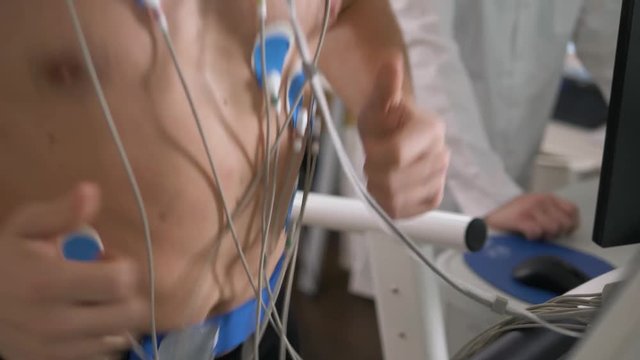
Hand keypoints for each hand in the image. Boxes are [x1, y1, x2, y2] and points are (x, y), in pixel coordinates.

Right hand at [0, 183, 144, 359]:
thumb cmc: (6, 259)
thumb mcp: (26, 227)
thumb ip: (61, 212)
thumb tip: (90, 191)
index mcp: (46, 283)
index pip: (119, 282)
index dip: (121, 266)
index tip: (107, 259)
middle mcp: (53, 323)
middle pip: (127, 313)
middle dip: (124, 294)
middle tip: (103, 281)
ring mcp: (54, 350)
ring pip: (118, 336)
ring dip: (114, 317)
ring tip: (91, 300)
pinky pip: (102, 354)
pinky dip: (101, 338)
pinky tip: (83, 321)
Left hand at [358, 57, 448, 218]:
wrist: (395, 133)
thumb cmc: (383, 117)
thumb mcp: (377, 101)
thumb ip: (385, 85)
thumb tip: (390, 61)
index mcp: (431, 129)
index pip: (396, 156)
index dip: (374, 156)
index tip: (370, 148)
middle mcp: (441, 155)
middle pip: (394, 181)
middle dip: (375, 172)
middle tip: (374, 160)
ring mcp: (439, 179)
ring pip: (396, 199)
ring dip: (379, 188)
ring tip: (381, 173)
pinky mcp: (432, 198)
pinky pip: (404, 212)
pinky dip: (388, 203)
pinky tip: (387, 188)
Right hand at [485, 194, 579, 239]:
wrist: (488, 217)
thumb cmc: (512, 216)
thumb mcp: (536, 209)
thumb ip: (552, 213)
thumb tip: (568, 227)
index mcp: (547, 197)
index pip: (572, 210)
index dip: (571, 224)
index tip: (563, 232)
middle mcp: (541, 200)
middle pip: (564, 223)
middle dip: (556, 233)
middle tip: (544, 234)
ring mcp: (531, 207)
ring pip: (552, 228)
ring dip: (543, 236)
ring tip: (533, 233)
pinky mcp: (521, 217)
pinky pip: (536, 232)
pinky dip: (532, 237)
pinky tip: (525, 234)